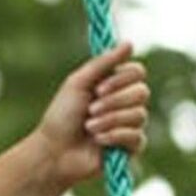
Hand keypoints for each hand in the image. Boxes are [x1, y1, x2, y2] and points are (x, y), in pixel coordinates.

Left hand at [33, 41, 149, 189]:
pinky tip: (98, 141)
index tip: (97, 89)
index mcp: (114, 84)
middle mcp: (125, 102)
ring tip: (88, 127)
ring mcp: (129, 124)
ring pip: (139, 115)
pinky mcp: (130, 147)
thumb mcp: (78, 83)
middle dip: (113, 102)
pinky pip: (137, 137)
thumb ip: (103, 62)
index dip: (120, 80)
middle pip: (142, 92)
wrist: (53, 151)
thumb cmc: (61, 117)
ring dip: (110, 120)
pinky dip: (114, 137)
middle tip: (90, 110)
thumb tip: (130, 43)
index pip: (137, 72)